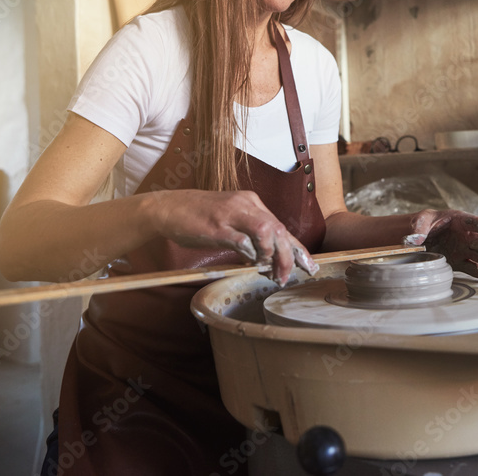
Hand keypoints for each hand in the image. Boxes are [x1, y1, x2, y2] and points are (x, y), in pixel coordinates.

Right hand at [149, 189, 317, 285]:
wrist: (169, 208)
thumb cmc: (198, 217)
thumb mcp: (230, 219)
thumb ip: (249, 233)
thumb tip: (267, 256)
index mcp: (250, 202)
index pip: (280, 226)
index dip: (297, 247)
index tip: (308, 265)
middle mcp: (245, 204)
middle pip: (278, 229)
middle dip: (289, 256)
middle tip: (288, 276)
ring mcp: (231, 214)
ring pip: (266, 231)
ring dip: (272, 255)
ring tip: (270, 272)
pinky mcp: (217, 227)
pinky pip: (242, 240)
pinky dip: (251, 254)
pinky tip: (251, 264)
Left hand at [402, 209, 477, 280]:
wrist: (420, 236)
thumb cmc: (424, 223)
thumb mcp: (421, 221)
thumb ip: (419, 228)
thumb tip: (415, 240)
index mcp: (461, 221)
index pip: (477, 223)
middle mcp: (466, 236)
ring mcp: (464, 249)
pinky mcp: (460, 261)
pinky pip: (473, 267)